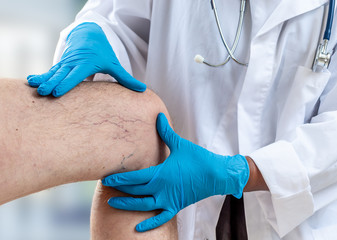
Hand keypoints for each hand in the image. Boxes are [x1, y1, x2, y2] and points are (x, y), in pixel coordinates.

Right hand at [27, 22, 145, 96]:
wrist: (89, 35)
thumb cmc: (103, 53)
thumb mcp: (115, 64)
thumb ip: (126, 78)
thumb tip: (143, 89)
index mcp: (87, 64)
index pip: (76, 75)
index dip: (67, 83)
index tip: (58, 92)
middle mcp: (74, 63)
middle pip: (62, 74)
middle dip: (52, 83)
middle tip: (43, 93)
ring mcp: (65, 63)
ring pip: (54, 72)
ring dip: (44, 80)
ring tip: (34, 88)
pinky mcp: (60, 65)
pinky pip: (50, 71)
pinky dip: (41, 75)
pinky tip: (31, 82)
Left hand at [101, 113, 248, 231]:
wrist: (217, 175)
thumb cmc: (199, 159)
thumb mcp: (180, 145)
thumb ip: (166, 132)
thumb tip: (158, 115)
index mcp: (161, 174)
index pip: (135, 177)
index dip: (119, 178)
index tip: (106, 177)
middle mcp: (162, 189)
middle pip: (136, 191)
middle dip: (120, 188)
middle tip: (106, 186)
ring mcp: (169, 200)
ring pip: (143, 205)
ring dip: (127, 204)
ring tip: (112, 203)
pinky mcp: (176, 206)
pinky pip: (161, 218)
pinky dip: (150, 224)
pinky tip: (138, 228)